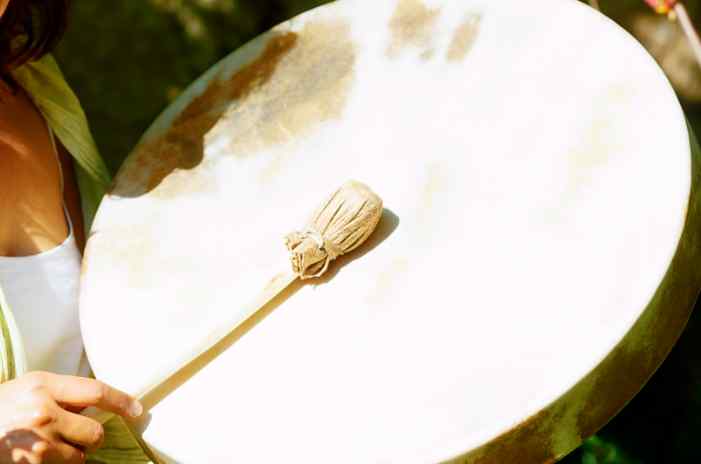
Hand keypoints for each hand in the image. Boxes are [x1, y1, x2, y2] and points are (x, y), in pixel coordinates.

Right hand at [0, 371, 142, 463]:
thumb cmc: (3, 405)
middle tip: (76, 434)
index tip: (137, 409)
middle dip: (91, 437)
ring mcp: (37, 441)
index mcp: (44, 385)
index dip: (121, 401)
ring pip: (79, 456)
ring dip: (72, 453)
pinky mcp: (32, 463)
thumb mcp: (31, 387)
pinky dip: (58, 463)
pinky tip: (40, 454)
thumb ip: (63, 393)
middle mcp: (43, 412)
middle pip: (94, 432)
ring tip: (50, 444)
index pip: (96, 392)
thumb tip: (98, 405)